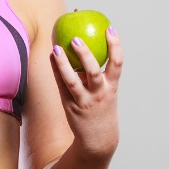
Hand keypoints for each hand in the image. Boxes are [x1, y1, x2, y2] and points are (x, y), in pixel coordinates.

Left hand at [50, 27, 121, 155]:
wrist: (98, 139)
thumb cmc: (102, 107)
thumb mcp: (107, 91)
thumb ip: (99, 73)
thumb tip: (89, 45)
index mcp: (112, 87)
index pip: (117, 63)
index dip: (115, 45)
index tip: (109, 29)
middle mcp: (99, 94)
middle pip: (93, 71)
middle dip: (86, 54)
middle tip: (76, 38)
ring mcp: (84, 101)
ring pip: (73, 81)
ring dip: (64, 63)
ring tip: (57, 47)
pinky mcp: (71, 106)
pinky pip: (62, 86)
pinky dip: (56, 71)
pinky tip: (51, 57)